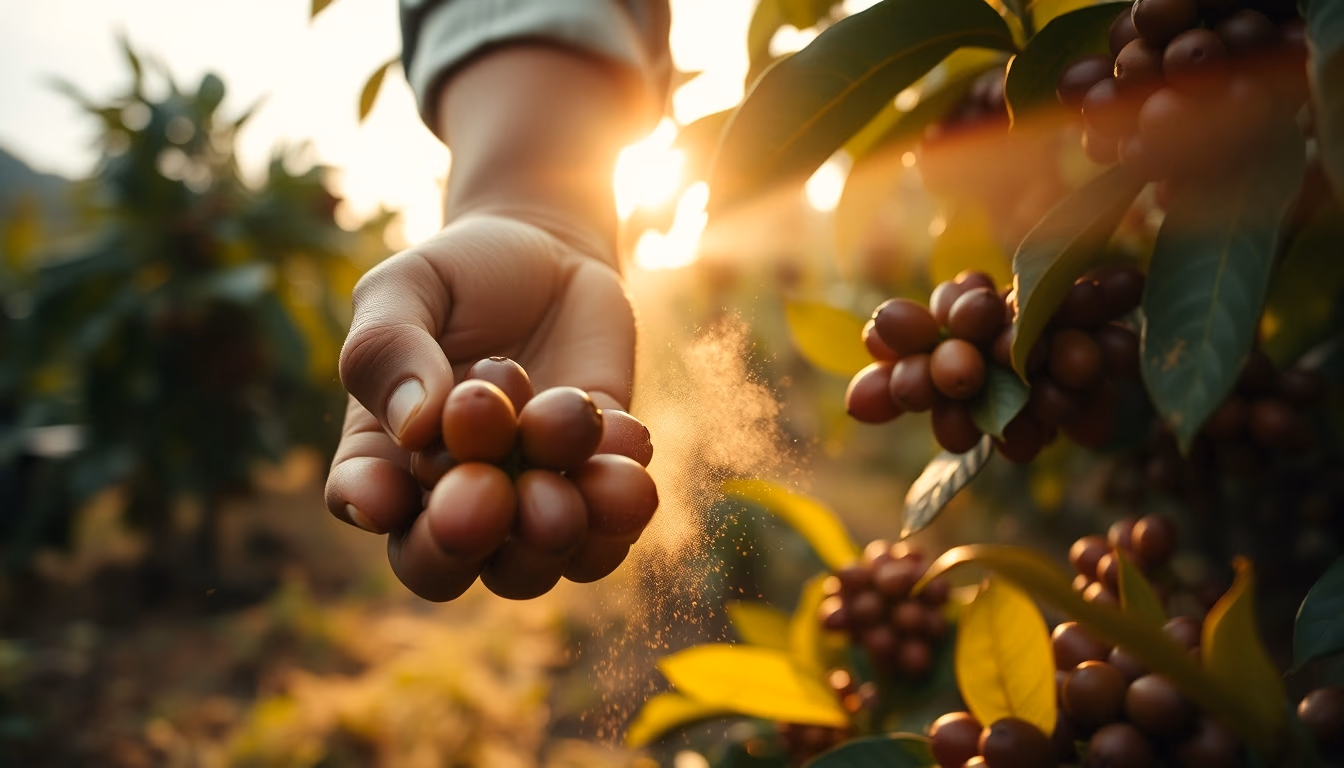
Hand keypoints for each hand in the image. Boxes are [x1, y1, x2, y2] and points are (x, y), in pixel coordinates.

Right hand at [323, 212, 636, 598]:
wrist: (552, 251)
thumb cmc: (460, 273)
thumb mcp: (405, 288)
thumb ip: (389, 349)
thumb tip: (416, 425)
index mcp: (385, 452)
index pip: (367, 504)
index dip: (375, 508)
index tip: (390, 490)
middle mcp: (452, 492)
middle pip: (447, 564)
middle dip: (469, 540)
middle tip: (492, 492)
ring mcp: (527, 495)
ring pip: (534, 563)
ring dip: (555, 532)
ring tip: (578, 478)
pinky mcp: (593, 479)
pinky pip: (608, 522)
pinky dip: (618, 497)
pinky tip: (629, 436)